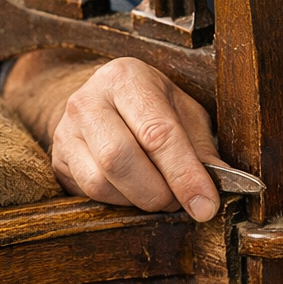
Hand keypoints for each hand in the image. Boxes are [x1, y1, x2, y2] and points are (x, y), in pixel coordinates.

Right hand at [48, 57, 222, 220]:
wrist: (101, 102)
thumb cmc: (149, 108)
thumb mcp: (181, 113)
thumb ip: (200, 146)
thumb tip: (223, 182)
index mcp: (126, 78)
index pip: (156, 132)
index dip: (184, 174)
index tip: (205, 205)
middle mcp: (88, 99)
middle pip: (120, 158)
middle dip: (158, 192)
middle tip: (180, 202)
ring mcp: (67, 130)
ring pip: (101, 182)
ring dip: (138, 201)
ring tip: (159, 195)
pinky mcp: (58, 158)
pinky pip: (89, 193)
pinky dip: (120, 203)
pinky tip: (134, 192)